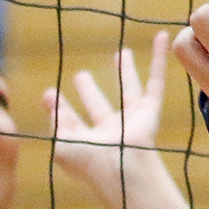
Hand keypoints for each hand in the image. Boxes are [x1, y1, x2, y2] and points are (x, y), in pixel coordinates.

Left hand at [46, 32, 172, 208]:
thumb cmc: (89, 161)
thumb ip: (56, 123)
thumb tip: (49, 100)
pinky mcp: (150, 112)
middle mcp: (109, 131)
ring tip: (121, 53)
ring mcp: (131, 121)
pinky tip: (160, 39)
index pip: (71, 122)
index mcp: (87, 142)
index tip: (48, 93)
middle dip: (88, 91)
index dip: (59, 108)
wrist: (121, 168)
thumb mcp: (62, 145)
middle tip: (81, 75)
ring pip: (128, 91)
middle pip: (98, 106)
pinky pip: (155, 81)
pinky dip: (159, 59)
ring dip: (125, 72)